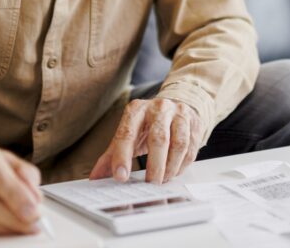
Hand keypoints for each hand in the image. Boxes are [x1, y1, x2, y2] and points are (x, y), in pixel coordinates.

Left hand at [89, 98, 203, 184]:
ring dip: (170, 167)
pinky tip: (173, 172)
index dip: (122, 156)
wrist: (175, 104)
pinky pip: (191, 149)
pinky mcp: (194, 123)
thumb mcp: (128, 133)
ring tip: (162, 180)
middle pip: (158, 139)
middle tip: (150, 184)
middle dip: (154, 166)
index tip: (120, 177)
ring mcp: (179, 114)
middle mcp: (158, 108)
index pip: (127, 134)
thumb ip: (112, 154)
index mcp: (136, 110)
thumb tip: (95, 177)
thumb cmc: (148, 123)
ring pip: (179, 144)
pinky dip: (181, 165)